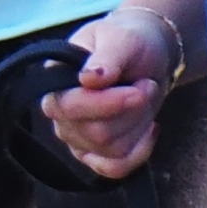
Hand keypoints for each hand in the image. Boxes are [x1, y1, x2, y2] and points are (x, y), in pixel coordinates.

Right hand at [45, 4, 183, 179]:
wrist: (146, 56)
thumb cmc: (129, 43)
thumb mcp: (122, 38)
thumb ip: (107, 56)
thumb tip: (89, 79)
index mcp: (55, 82)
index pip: (71, 108)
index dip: (108, 104)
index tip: (137, 91)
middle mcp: (60, 115)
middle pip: (98, 133)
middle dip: (133, 111)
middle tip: (145, 85)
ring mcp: (77, 138)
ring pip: (113, 150)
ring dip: (140, 124)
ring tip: (144, 97)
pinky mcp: (97, 154)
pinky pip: (116, 168)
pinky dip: (140, 152)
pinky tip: (151, 129)